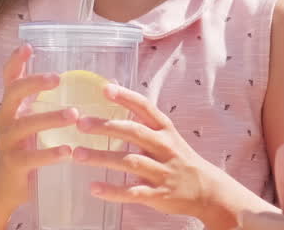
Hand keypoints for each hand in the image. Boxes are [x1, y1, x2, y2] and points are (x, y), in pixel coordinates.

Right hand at [0, 45, 77, 199]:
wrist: (6, 185)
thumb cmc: (29, 145)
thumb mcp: (37, 120)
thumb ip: (59, 102)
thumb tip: (108, 83)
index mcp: (13, 104)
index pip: (10, 77)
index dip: (16, 60)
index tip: (28, 46)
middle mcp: (5, 118)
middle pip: (13, 93)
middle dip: (34, 83)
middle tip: (58, 78)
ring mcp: (6, 141)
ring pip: (24, 125)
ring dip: (48, 118)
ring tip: (73, 115)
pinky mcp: (13, 163)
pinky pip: (30, 157)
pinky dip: (49, 153)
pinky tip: (67, 152)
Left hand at [70, 83, 243, 224]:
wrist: (206, 190)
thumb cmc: (179, 158)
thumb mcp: (166, 135)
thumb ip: (141, 119)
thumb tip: (112, 89)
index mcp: (165, 130)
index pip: (145, 108)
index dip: (126, 97)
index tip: (105, 89)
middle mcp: (164, 147)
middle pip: (134, 133)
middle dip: (107, 127)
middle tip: (81, 123)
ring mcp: (161, 171)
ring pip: (130, 162)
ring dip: (102, 157)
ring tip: (78, 154)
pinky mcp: (158, 194)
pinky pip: (132, 193)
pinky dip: (112, 191)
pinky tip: (93, 188)